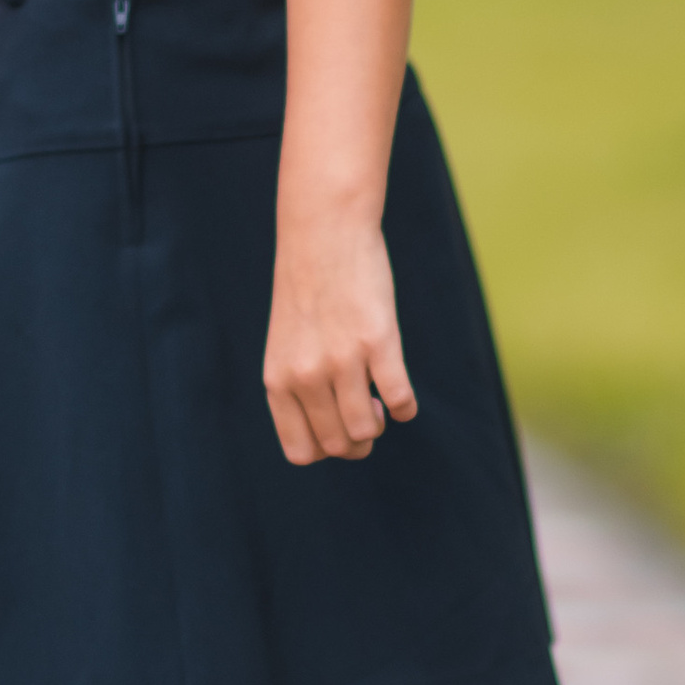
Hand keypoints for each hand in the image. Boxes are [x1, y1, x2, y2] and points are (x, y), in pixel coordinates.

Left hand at [264, 213, 416, 464]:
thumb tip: (338, 434)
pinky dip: (405, 407)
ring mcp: (342, 360)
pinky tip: (403, 398)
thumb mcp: (288, 343)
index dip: (327, 450)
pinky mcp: (378, 342)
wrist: (323, 233)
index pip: (301, 451)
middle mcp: (306, 375)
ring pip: (366, 430)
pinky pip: (399, 399)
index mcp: (278, 380)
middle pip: (337, 444)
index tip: (339, 427)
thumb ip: (300, 385)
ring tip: (379, 403)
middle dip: (358, 442)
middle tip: (367, 416)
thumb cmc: (308, 289)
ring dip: (379, 424)